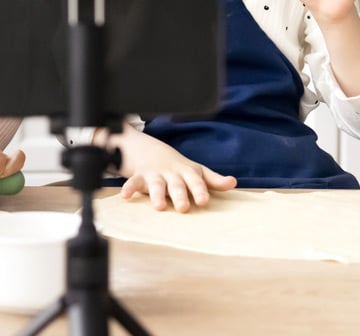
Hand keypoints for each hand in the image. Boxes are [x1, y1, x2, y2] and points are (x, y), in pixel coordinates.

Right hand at [117, 128, 236, 212]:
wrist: (151, 151)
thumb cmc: (179, 168)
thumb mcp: (197, 171)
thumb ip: (214, 180)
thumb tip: (233, 183)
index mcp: (187, 173)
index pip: (196, 181)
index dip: (200, 190)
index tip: (204, 201)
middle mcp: (171, 174)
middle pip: (176, 185)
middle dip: (180, 195)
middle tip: (184, 208)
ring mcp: (155, 175)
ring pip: (156, 185)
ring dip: (156, 194)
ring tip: (159, 207)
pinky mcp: (140, 177)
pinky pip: (133, 182)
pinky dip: (129, 188)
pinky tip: (126, 196)